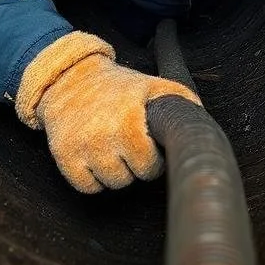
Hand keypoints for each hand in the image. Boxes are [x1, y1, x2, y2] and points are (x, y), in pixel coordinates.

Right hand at [16, 32, 199, 192]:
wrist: (69, 77)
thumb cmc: (115, 86)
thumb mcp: (150, 85)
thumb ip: (179, 98)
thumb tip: (201, 117)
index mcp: (129, 121)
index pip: (150, 166)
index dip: (152, 159)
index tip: (147, 147)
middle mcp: (103, 136)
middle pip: (130, 178)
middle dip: (133, 165)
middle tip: (128, 146)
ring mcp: (81, 147)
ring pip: (110, 184)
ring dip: (115, 172)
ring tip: (113, 150)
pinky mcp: (63, 156)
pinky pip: (86, 187)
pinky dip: (93, 178)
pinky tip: (96, 158)